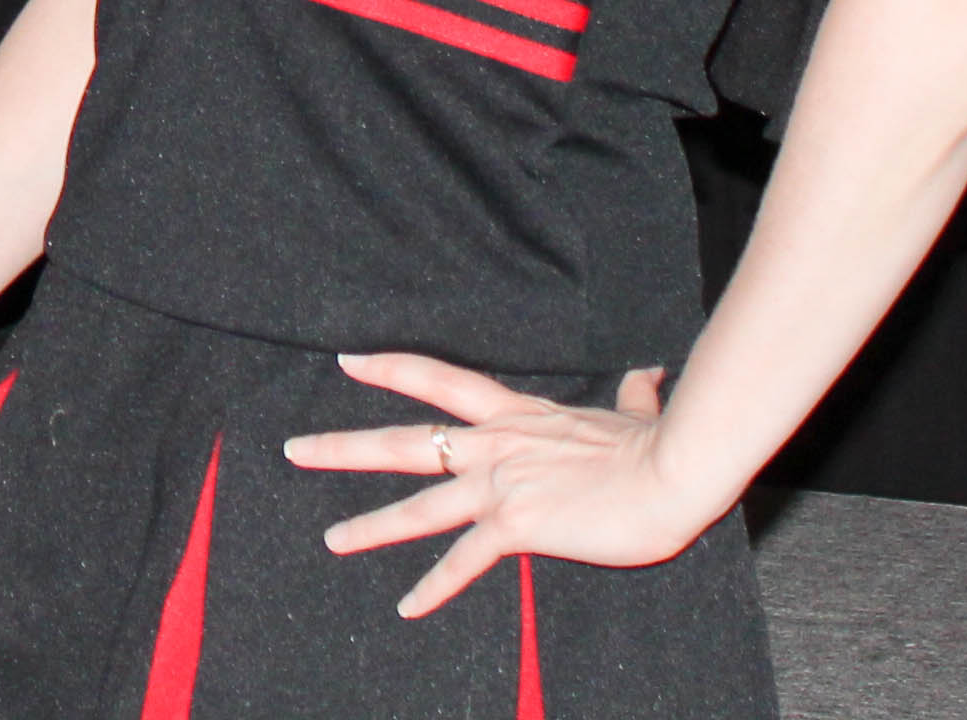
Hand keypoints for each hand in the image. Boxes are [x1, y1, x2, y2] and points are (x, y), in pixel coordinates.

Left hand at [283, 353, 721, 616]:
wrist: (672, 470)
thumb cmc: (658, 446)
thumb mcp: (633, 413)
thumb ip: (632, 395)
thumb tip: (650, 374)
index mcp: (517, 414)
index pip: (438, 381)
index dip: (390, 369)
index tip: (346, 361)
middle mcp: (495, 444)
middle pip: (404, 441)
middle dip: (343, 446)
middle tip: (294, 448)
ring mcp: (500, 484)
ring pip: (418, 506)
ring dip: (370, 524)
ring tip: (331, 538)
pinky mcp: (516, 524)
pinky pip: (464, 561)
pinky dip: (434, 586)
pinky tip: (408, 606)